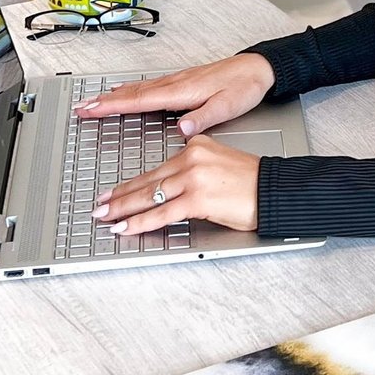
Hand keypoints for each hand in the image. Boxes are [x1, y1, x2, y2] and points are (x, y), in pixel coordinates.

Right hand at [73, 52, 274, 138]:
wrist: (258, 67)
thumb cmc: (244, 86)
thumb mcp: (229, 106)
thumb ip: (204, 117)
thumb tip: (182, 128)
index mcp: (183, 91)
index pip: (140, 100)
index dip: (113, 106)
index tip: (92, 109)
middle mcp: (176, 83)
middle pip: (132, 93)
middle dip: (104, 101)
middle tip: (81, 107)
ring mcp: (178, 80)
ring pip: (139, 88)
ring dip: (114, 95)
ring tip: (94, 101)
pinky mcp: (182, 80)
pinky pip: (149, 85)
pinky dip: (131, 89)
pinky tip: (126, 91)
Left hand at [91, 134, 261, 233]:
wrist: (274, 190)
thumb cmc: (251, 182)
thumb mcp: (218, 163)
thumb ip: (193, 170)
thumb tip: (170, 188)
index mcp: (196, 145)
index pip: (156, 168)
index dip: (131, 182)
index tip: (114, 191)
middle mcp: (192, 158)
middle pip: (148, 180)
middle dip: (119, 196)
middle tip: (100, 205)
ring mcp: (194, 178)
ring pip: (150, 196)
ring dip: (123, 209)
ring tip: (106, 218)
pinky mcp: (198, 198)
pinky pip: (163, 213)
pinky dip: (140, 222)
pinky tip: (127, 228)